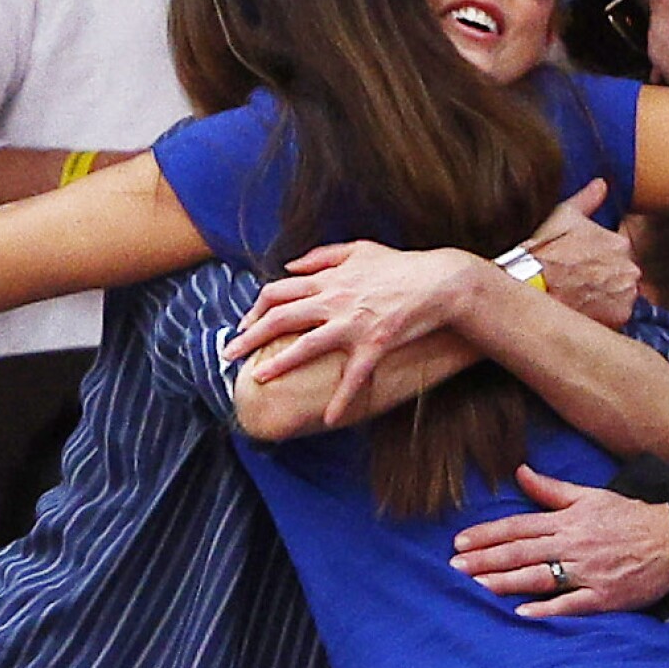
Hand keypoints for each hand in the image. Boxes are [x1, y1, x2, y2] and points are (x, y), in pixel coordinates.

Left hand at [225, 239, 481, 422]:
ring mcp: (353, 324)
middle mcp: (334, 301)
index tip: (243, 324)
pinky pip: (354, 376)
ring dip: (278, 363)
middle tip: (228, 354)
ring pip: (306, 345)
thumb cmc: (401, 265)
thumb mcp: (359, 249)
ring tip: (257, 378)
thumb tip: (290, 265)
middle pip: (279, 318)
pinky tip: (328, 418)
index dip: (254, 309)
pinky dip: (342, 398)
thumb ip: (321, 256)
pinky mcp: (375, 344)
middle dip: (249, 336)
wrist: (440, 281)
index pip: (278, 291)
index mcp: (328, 279)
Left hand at [451, 466, 668, 615]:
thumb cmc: (631, 517)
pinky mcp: (603, 597)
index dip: (487, 535)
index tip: (460, 542)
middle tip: (454, 568)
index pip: (518, 527)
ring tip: (477, 586)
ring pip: (539, 577)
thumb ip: (552, 489)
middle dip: (485, 560)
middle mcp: (572, 545)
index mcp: (567, 521)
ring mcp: (587, 572)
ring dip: (505, 582)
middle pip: (521, 553)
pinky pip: (570, 604)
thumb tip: (520, 472)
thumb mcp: (590, 496)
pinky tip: (521, 613)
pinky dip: (546, 609)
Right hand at [524, 179, 636, 326]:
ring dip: (604, 300)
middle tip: (577, 285)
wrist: (528, 284)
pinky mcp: (618, 319)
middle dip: (604, 281)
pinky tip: (580, 312)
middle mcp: (630, 269)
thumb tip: (602, 184)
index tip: (581, 266)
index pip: (619, 255)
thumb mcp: (563, 215)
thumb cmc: (542, 249)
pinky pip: (615, 320)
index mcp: (619, 244)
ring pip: (620, 299)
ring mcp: (626, 295)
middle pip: (622, 278)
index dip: (599, 261)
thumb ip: (587, 200)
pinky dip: (602, 318)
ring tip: (576, 299)